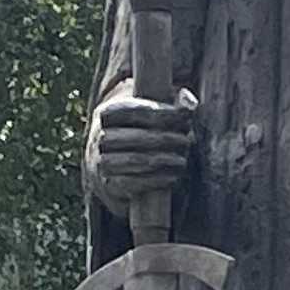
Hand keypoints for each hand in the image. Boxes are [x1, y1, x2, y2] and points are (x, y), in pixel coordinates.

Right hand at [86, 88, 197, 208]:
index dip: (160, 113)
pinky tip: (172, 177)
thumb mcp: (157, 113)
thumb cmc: (144, 130)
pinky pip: (132, 183)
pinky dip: (154, 180)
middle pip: (135, 137)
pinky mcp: (108, 184)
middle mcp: (99, 136)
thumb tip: (189, 105)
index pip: (133, 110)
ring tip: (182, 160)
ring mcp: (102, 161)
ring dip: (162, 160)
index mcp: (108, 112)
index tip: (184, 118)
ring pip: (134, 160)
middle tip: (186, 141)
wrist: (116, 162)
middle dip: (165, 139)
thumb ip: (177, 105)